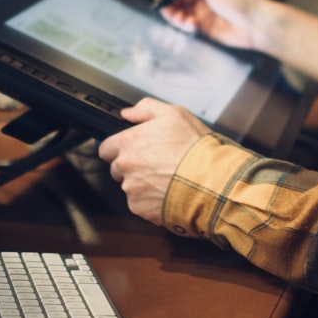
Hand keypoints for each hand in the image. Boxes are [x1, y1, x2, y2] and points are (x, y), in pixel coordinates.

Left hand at [97, 98, 211, 225]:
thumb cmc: (195, 148)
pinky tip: (169, 192)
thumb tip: (127, 114)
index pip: (106, 148)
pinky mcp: (141, 209)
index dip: (119, 148)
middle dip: (132, 167)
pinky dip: (151, 201)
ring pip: (130, 187)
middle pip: (117, 169)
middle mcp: (126, 166)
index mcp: (129, 142)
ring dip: (143, 185)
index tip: (133, 150)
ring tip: (167, 179)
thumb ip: (146, 109)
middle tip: (156, 164)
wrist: (212, 180)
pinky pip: (141, 205)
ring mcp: (132, 189)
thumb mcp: (175, 114)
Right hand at [154, 0, 270, 49]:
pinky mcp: (205, 27)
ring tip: (181, 20)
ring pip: (180, 13)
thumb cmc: (240, 0)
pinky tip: (192, 26)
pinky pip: (187, 25)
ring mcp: (204, 11)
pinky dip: (185, 25)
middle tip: (166, 9)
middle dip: (169, 3)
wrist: (256, 23)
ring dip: (175, 16)